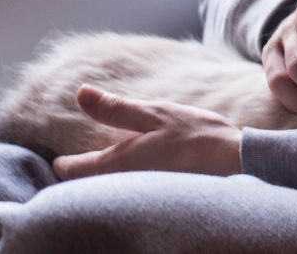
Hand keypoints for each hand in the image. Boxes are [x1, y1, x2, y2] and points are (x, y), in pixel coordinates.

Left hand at [52, 85, 241, 180]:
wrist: (236, 164)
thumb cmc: (196, 137)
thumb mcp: (154, 114)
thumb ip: (116, 109)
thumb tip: (81, 94)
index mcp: (120, 164)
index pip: (77, 171)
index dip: (65, 166)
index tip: (59, 162)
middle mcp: (127, 186)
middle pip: (93, 188)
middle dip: (82, 179)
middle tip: (75, 170)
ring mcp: (144, 196)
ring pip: (113, 193)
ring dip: (105, 184)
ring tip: (105, 174)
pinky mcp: (161, 202)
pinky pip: (134, 196)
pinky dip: (128, 189)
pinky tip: (138, 179)